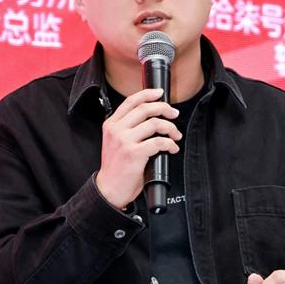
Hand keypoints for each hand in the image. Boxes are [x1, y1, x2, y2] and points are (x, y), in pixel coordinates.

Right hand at [95, 88, 181, 208]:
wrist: (109, 189)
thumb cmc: (115, 168)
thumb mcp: (115, 142)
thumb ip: (127, 129)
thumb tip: (151, 119)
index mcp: (111, 124)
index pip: (131, 101)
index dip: (148, 94)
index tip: (160, 94)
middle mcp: (117, 130)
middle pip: (145, 109)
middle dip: (165, 108)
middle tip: (174, 114)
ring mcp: (124, 141)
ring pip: (155, 123)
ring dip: (171, 128)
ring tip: (175, 135)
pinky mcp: (134, 153)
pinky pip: (159, 142)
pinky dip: (170, 144)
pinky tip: (172, 148)